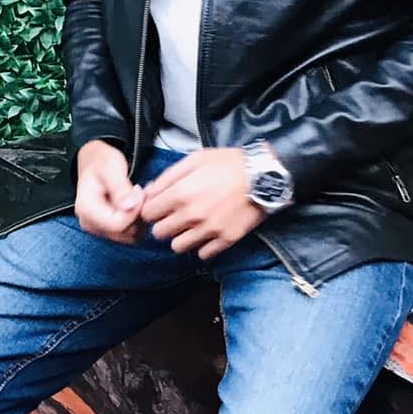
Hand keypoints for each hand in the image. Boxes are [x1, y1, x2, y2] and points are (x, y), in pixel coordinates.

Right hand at [74, 139, 144, 242]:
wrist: (95, 163)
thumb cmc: (101, 162)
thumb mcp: (111, 168)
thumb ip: (120, 188)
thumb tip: (130, 206)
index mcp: (86, 209)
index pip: (118, 224)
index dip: (135, 210)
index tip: (139, 189)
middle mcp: (90, 224)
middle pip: (125, 233)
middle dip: (139, 214)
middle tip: (141, 192)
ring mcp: (99, 229)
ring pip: (130, 236)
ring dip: (141, 217)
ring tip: (139, 196)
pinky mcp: (108, 230)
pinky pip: (131, 233)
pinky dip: (139, 220)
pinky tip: (137, 203)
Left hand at [139, 147, 267, 257]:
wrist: (265, 175)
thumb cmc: (229, 163)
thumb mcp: (195, 159)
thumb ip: (167, 177)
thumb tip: (148, 192)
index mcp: (180, 193)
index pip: (147, 214)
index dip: (152, 209)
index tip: (160, 206)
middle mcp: (191, 215)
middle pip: (159, 233)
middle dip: (164, 224)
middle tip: (175, 216)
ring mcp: (209, 230)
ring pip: (177, 247)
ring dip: (181, 237)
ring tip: (192, 225)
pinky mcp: (225, 240)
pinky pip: (202, 254)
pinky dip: (202, 246)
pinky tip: (208, 232)